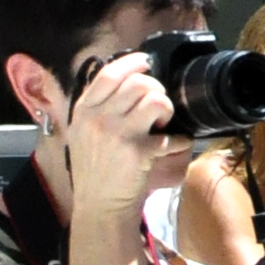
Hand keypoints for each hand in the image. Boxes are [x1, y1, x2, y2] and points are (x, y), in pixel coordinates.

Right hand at [57, 44, 180, 230]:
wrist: (99, 203)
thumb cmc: (96, 167)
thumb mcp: (83, 132)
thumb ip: (98, 107)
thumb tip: (123, 81)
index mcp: (84, 110)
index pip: (109, 75)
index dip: (132, 63)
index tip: (146, 61)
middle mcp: (99, 118)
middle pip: (138, 84)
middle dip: (156, 89)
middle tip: (158, 105)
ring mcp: (118, 134)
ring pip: (156, 101)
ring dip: (168, 109)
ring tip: (163, 123)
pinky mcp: (139, 152)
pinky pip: (172, 136)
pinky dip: (181, 140)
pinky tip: (174, 145)